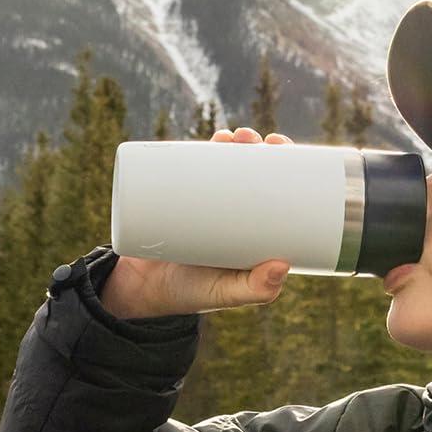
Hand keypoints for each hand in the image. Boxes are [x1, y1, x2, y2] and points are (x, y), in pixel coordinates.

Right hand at [100, 127, 294, 317]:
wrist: (144, 290)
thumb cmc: (194, 294)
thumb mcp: (228, 293)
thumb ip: (256, 290)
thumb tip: (282, 265)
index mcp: (257, 232)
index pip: (279, 193)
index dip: (287, 167)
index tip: (281, 148)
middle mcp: (237, 214)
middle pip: (254, 172)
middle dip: (258, 149)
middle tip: (254, 140)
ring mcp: (210, 205)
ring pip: (226, 167)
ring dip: (232, 143)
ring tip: (229, 137)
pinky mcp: (183, 201)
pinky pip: (194, 171)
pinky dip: (201, 151)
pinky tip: (209, 138)